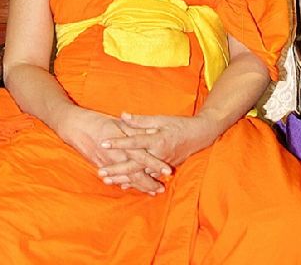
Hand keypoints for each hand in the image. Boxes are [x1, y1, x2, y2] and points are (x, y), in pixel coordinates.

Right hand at [60, 107, 170, 194]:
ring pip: (126, 179)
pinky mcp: (100, 166)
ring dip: (139, 186)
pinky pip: (115, 178)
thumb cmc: (98, 122)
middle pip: (136, 174)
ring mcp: (107, 164)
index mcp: (122, 144)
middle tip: (161, 189)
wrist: (75, 127)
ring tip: (152, 192)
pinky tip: (131, 188)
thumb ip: (135, 128)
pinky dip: (125, 184)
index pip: (143, 157)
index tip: (167, 171)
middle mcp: (116, 157)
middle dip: (149, 183)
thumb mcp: (118, 123)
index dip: (155, 164)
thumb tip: (151, 131)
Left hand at [100, 112, 219, 172]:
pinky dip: (135, 182)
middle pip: (134, 165)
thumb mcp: (161, 119)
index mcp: (157, 140)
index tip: (103, 142)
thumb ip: (141, 120)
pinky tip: (123, 184)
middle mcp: (158, 155)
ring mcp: (161, 165)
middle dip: (116, 169)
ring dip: (123, 178)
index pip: (134, 142)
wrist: (199, 136)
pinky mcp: (164, 170)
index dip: (118, 142)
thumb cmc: (179, 124)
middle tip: (101, 172)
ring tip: (107, 180)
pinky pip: (147, 178)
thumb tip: (122, 115)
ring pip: (140, 175)